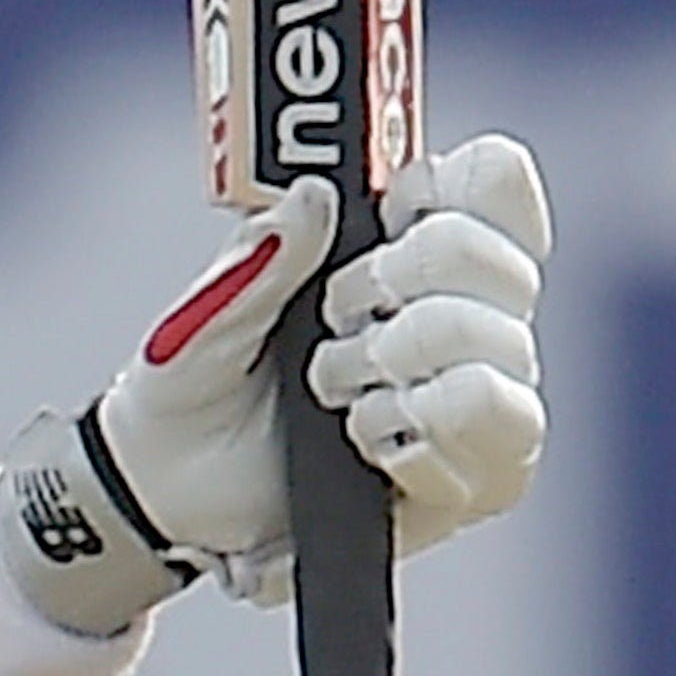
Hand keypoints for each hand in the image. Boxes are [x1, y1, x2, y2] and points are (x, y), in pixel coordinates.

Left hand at [92, 134, 550, 604]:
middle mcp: (458, 313)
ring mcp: (476, 393)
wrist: (176, 493)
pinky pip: (499, 430)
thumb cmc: (197, 388)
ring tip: (333, 391)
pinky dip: (418, 432)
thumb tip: (313, 197)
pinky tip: (364, 440)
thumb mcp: (206, 317)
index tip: (390, 212)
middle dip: (399, 280)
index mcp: (399, 247)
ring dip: (396, 360)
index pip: (492, 182)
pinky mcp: (478, 474)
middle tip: (333, 315)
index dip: (448, 189)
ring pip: (498, 342)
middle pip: (498, 259)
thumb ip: (262, 257)